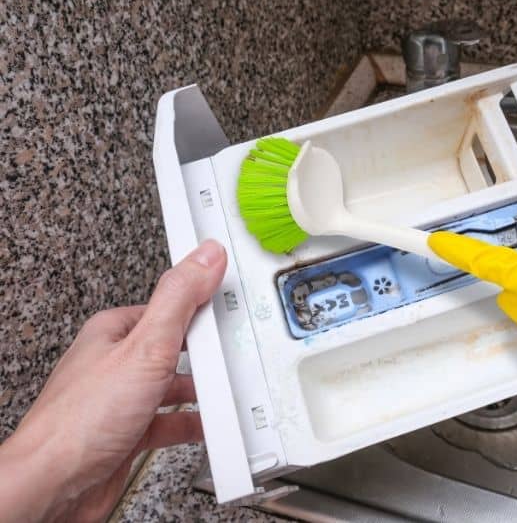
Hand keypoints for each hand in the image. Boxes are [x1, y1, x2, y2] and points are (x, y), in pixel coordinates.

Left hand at [0, 240, 226, 521]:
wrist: (56, 486)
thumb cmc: (82, 419)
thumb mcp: (145, 348)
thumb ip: (179, 299)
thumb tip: (205, 257)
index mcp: (115, 331)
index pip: (168, 305)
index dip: (202, 305)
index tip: (230, 308)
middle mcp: (117, 363)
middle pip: (175, 346)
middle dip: (206, 353)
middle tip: (233, 353)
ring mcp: (123, 399)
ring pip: (173, 386)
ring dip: (201, 391)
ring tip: (224, 390)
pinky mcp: (130, 432)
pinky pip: (171, 421)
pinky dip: (193, 422)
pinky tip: (207, 425)